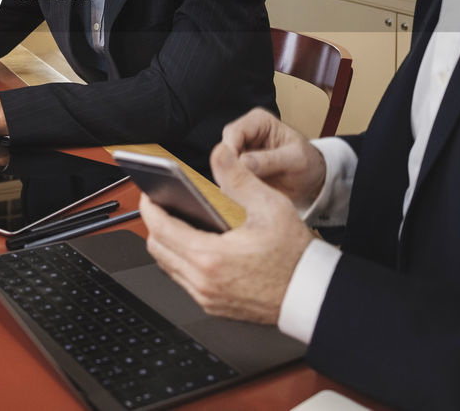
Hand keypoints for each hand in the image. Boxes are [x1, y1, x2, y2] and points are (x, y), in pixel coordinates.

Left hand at [140, 142, 313, 323]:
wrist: (311, 294)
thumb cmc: (295, 256)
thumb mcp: (269, 206)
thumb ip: (239, 177)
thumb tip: (220, 154)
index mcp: (211, 257)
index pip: (160, 229)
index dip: (150, 207)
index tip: (148, 193)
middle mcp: (203, 281)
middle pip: (158, 249)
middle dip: (155, 224)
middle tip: (162, 204)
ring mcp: (207, 297)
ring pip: (169, 266)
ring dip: (168, 243)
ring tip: (178, 221)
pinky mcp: (214, 305)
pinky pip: (184, 280)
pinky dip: (183, 260)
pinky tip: (197, 243)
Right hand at [222, 108, 326, 210]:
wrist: (312, 180)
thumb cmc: (309, 162)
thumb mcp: (296, 159)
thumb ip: (271, 160)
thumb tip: (244, 163)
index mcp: (259, 121)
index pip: (233, 132)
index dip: (230, 151)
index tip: (234, 171)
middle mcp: (245, 134)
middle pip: (224, 150)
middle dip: (230, 169)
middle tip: (242, 187)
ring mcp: (240, 153)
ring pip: (223, 167)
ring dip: (232, 180)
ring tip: (250, 193)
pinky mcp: (239, 170)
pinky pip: (228, 179)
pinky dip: (236, 188)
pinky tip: (248, 196)